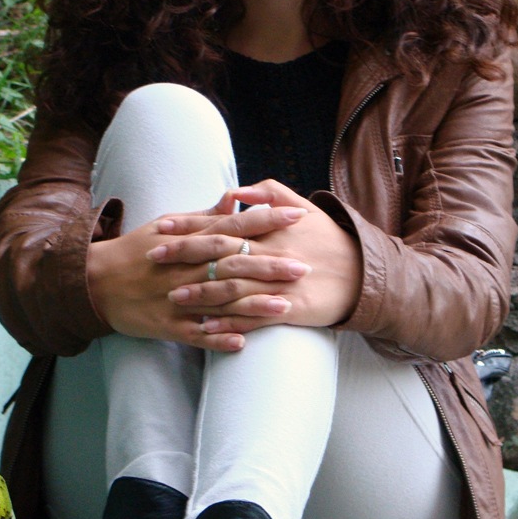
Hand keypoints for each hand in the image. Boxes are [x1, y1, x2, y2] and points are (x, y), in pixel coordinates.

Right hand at [87, 204, 308, 351]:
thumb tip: (234, 199)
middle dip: (269, 265)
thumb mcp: (166, 225)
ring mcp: (176, 299)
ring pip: (219, 301)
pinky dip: (216, 338)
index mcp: (189, 241)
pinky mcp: (166, 325)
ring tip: (284, 307)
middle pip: (233, 264)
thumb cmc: (136, 250)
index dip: (265, 221)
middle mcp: (185, 269)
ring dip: (252, 305)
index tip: (296, 216)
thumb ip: (204, 216)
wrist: (94, 281)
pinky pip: (194, 334)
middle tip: (303, 267)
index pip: (233, 227)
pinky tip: (241, 343)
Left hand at [151, 180, 362, 332]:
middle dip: (185, 256)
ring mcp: (279, 284)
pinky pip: (253, 319)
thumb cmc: (328, 239)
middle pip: (220, 255)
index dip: (190, 225)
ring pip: (233, 288)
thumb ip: (269, 194)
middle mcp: (271, 255)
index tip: (161, 227)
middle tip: (154, 258)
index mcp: (271, 229)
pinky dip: (228, 324)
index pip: (222, 224)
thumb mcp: (302, 207)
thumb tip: (236, 191)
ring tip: (172, 296)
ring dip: (201, 293)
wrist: (363, 275)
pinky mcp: (289, 310)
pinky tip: (205, 328)